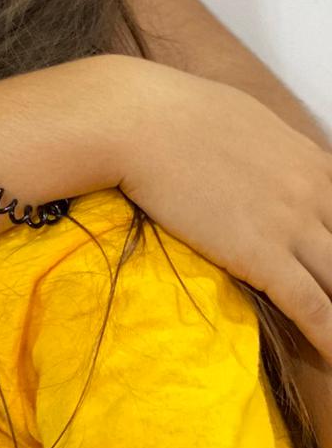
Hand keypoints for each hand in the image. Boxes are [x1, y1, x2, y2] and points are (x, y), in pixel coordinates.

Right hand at [114, 59, 331, 358]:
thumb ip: (272, 148)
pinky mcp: (262, 256)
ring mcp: (291, 226)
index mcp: (312, 162)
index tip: (329, 260)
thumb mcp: (244, 118)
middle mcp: (313, 195)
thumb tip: (271, 158)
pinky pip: (313, 307)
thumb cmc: (173, 109)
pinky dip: (328, 338)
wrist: (136, 121)